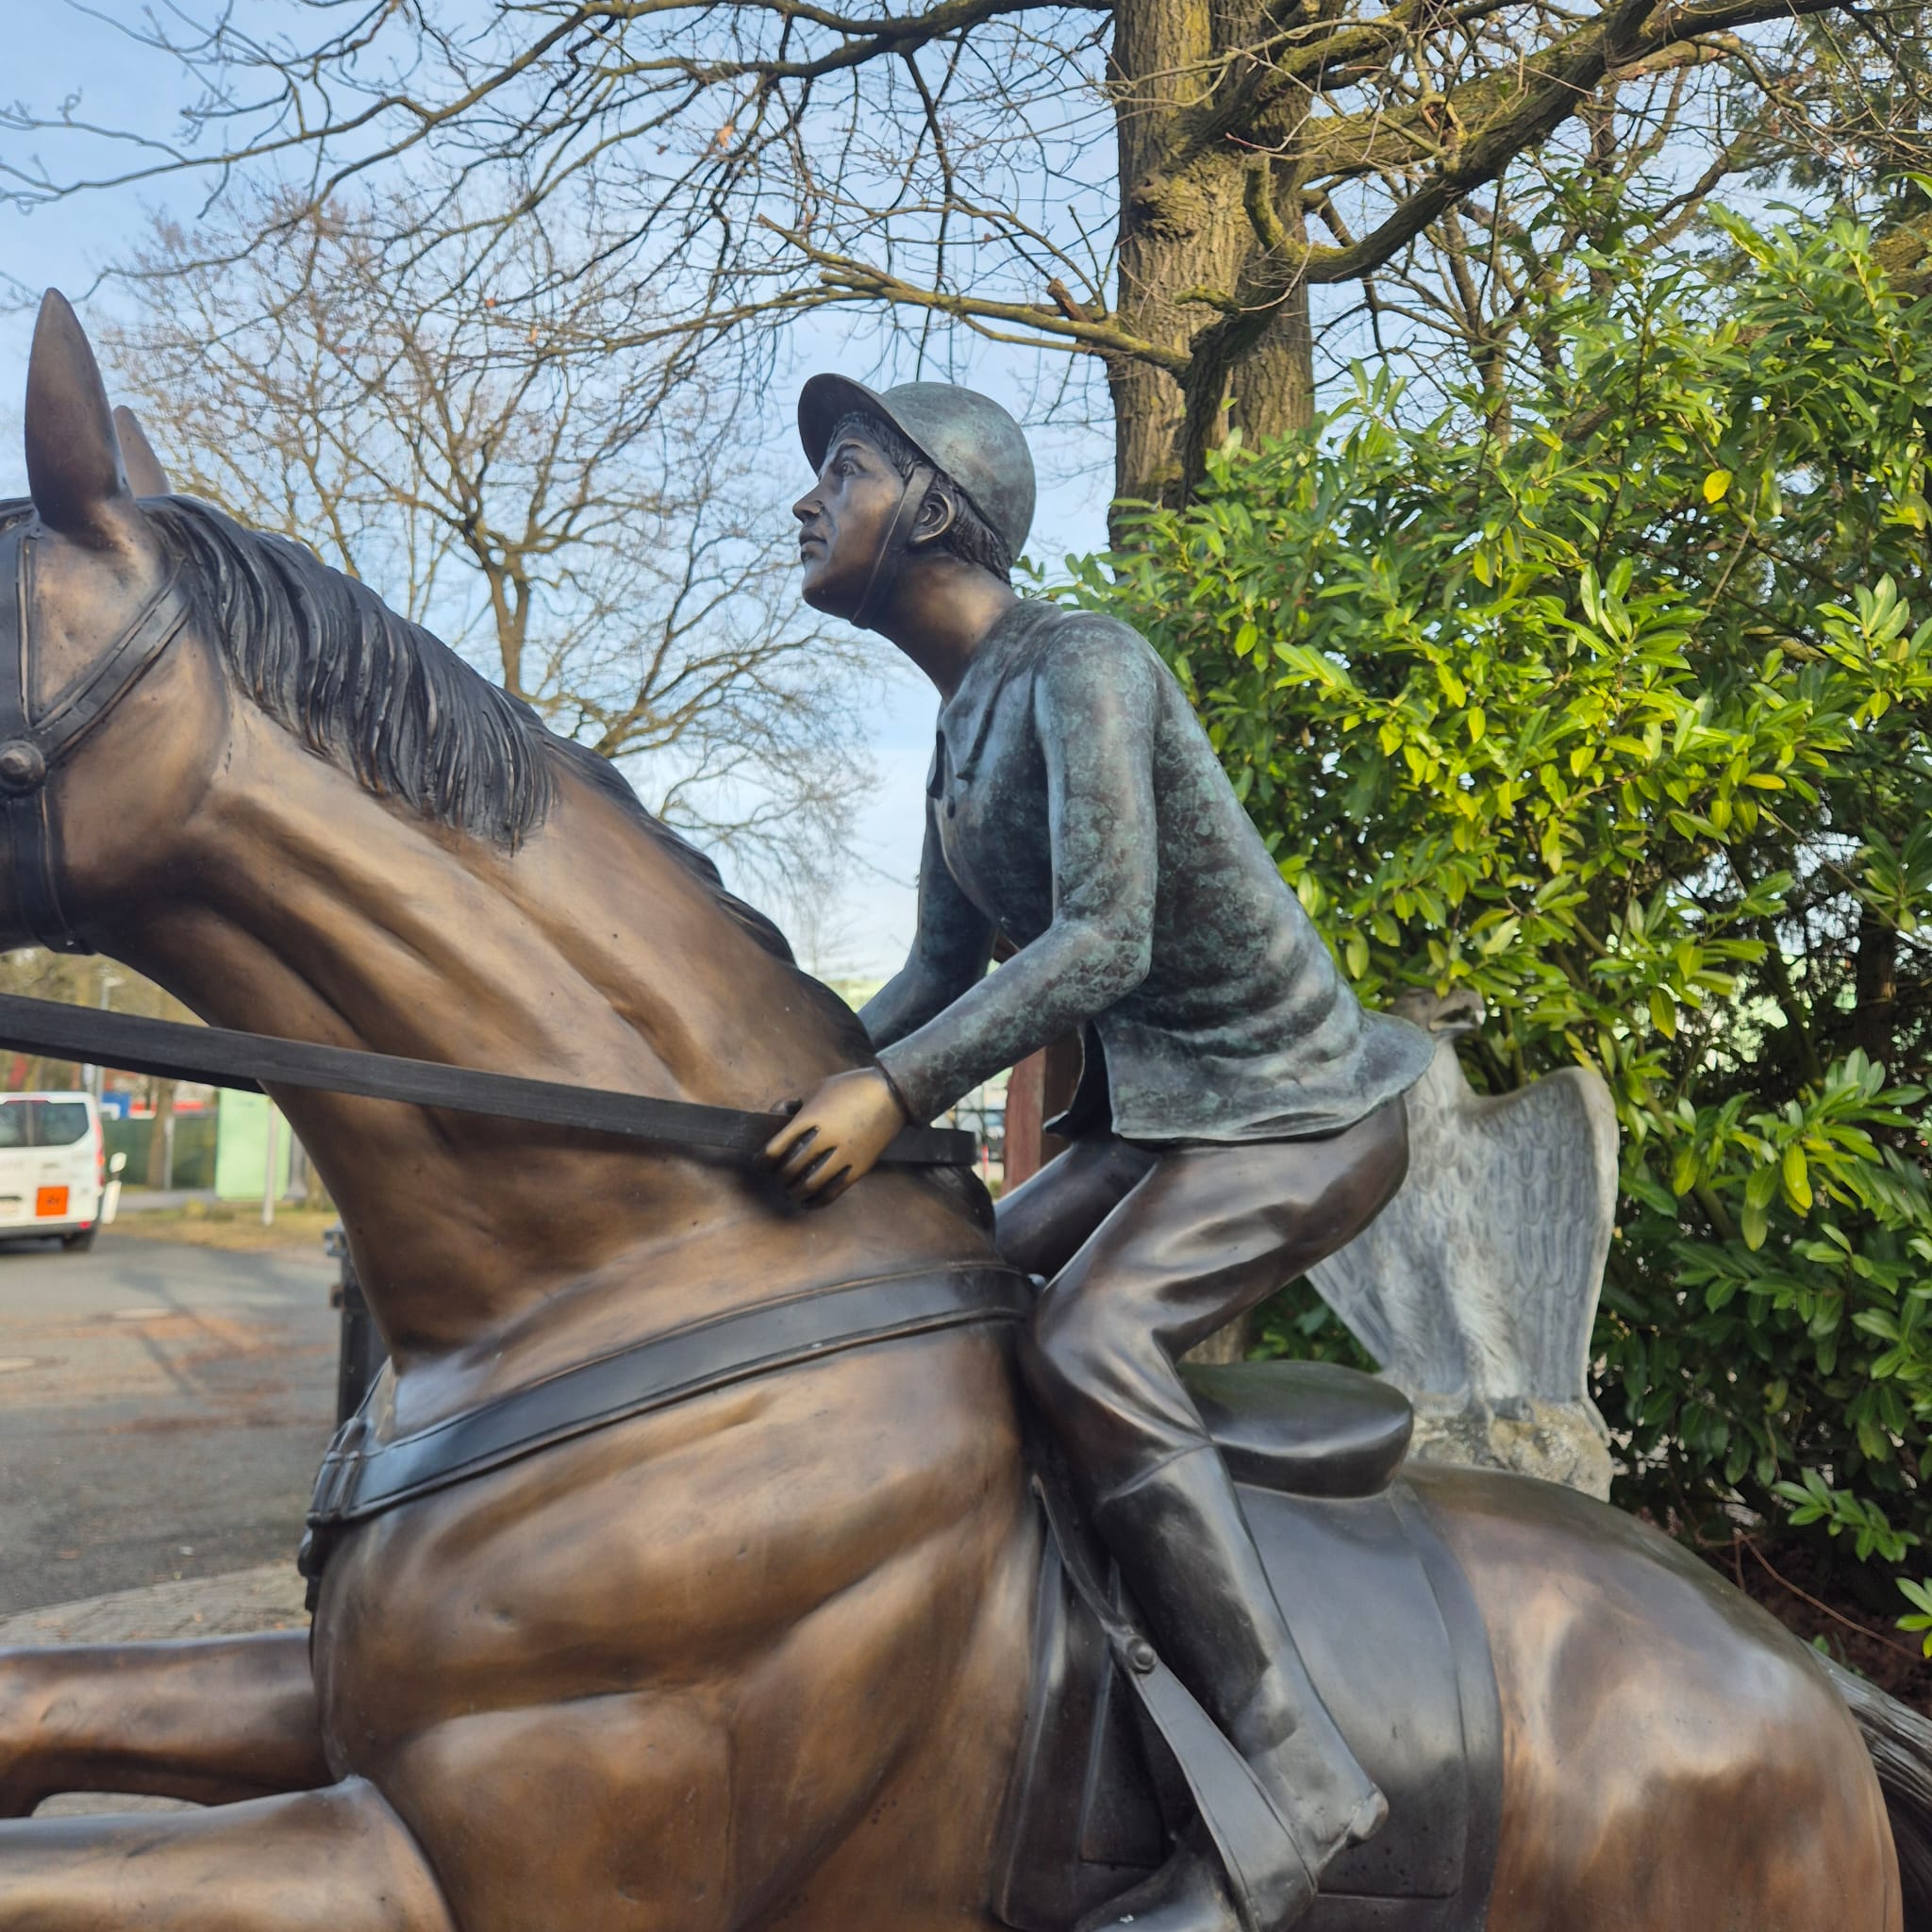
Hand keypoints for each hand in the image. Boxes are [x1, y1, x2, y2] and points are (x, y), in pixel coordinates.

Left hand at [761, 1067, 908, 1208]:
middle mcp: (826, 1138)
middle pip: (790, 1169)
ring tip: (789, 1191)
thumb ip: (790, 1103)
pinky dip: (816, 1201)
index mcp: (811, 1117)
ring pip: (810, 1185)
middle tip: (775, 1175)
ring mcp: (844, 1155)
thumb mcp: (816, 1087)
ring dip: (794, 1192)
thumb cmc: (850, 1087)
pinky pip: (833, 1192)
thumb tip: (772, 1117)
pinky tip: (808, 1201)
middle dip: (778, 1176)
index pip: (775, 1148)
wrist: (892, 1094)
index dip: (761, 1161)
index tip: (759, 1163)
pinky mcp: (859, 1167)